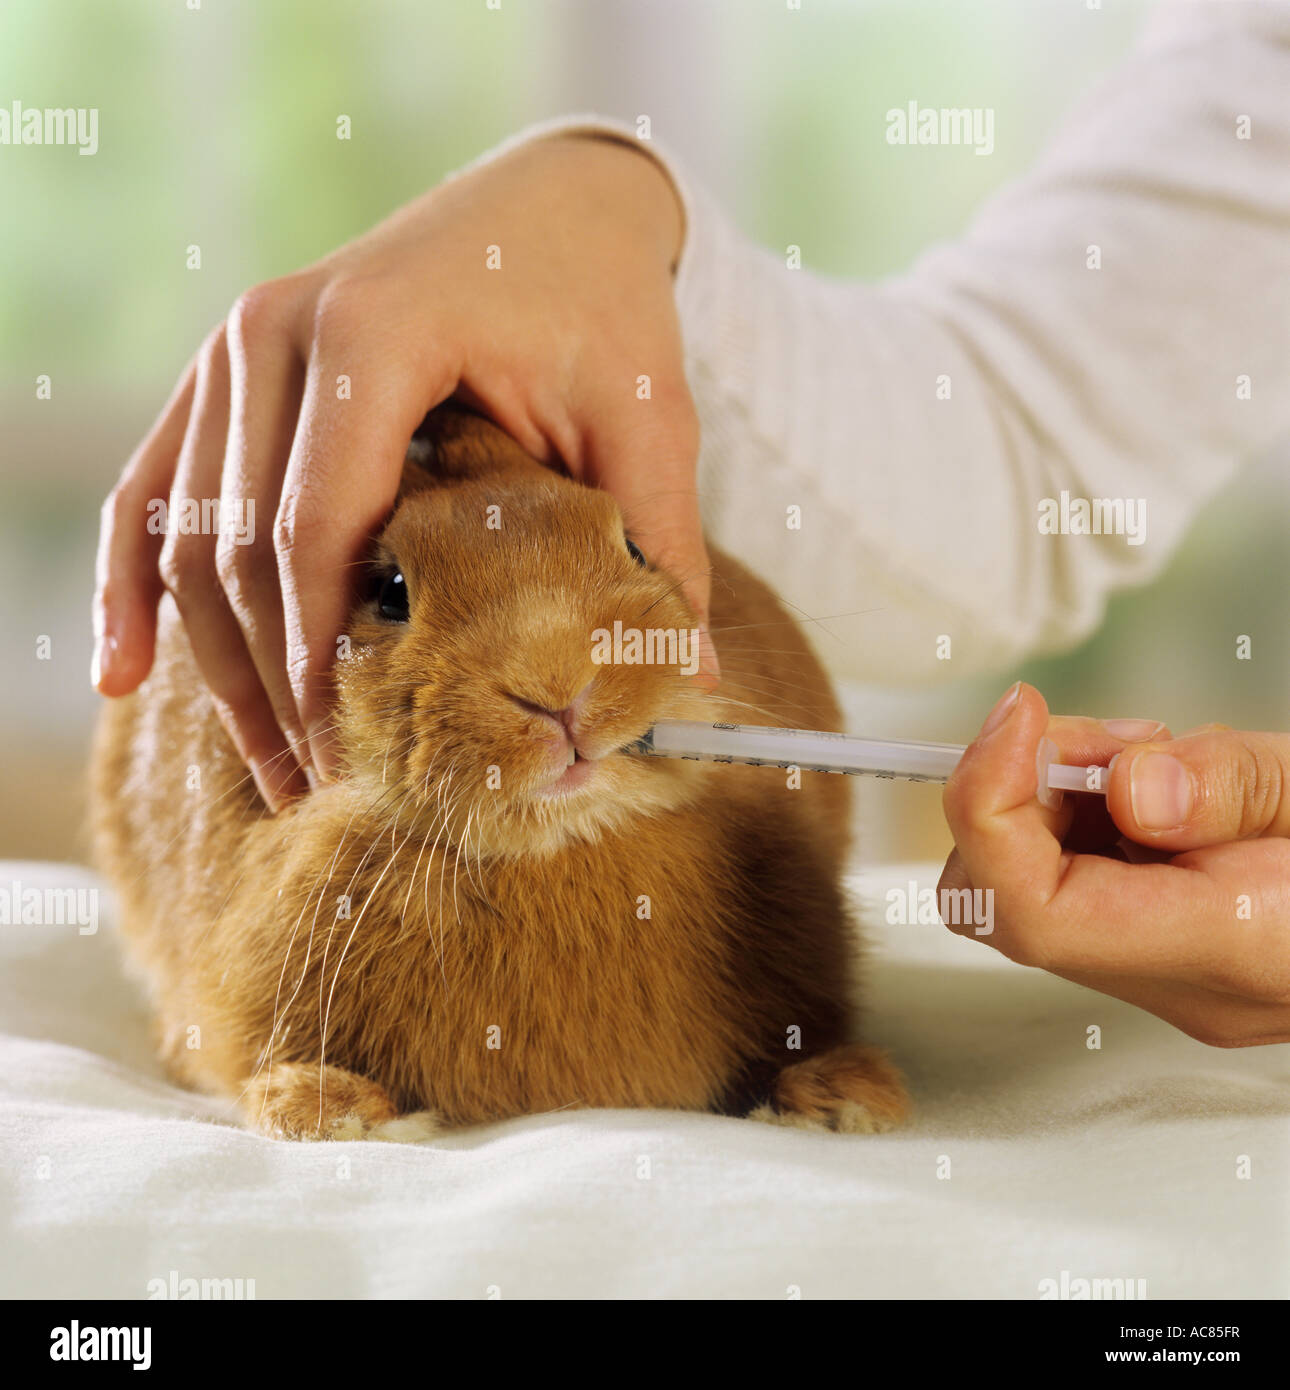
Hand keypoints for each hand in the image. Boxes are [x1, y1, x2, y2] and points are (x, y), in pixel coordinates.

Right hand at [93, 133, 714, 809]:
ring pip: (187, 533)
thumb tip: (680, 683)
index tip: (357, 756)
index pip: (317, 530)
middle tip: (320, 786)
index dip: (325, 660)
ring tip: (269, 765)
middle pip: (238, 547)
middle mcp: (276, 332)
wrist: (552, 205)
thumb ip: (659, 544)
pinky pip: (153, 490)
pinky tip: (126, 671)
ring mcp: (236, 348)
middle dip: (274, 684)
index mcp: (373, 334)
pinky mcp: (228, 374)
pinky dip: (137, 583)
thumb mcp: (647, 414)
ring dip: (214, 660)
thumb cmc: (600, 303)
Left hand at [938, 682, 1289, 1045]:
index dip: (990, 805)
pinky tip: (1166, 783)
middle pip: (1004, 902)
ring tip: (1154, 752)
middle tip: (1091, 736)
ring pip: (1035, 880)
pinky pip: (1083, 876)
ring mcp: (1169, 970)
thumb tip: (1130, 783)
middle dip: (1013, 796)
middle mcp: (1177, 979)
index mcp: (1221, 948)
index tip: (1018, 717)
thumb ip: (1234, 790)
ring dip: (1058, 795)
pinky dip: (1093, 813)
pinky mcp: (1168, 942)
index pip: (1030, 908)